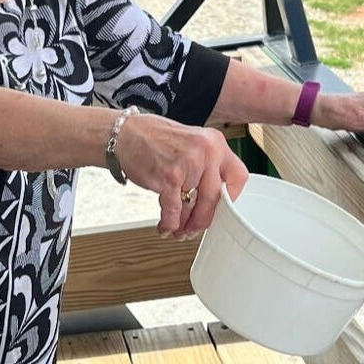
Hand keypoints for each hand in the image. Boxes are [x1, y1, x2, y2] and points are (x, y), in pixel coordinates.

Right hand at [115, 113, 248, 237]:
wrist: (125, 133)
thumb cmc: (154, 138)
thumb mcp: (192, 144)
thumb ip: (205, 168)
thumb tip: (210, 202)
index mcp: (215, 143)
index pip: (238, 176)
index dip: (231, 197)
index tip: (221, 208)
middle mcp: (206, 151)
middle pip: (215, 197)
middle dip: (203, 219)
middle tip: (195, 228)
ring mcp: (188, 164)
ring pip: (194, 206)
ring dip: (185, 224)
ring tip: (178, 230)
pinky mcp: (169, 176)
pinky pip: (174, 209)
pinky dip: (170, 223)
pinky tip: (166, 226)